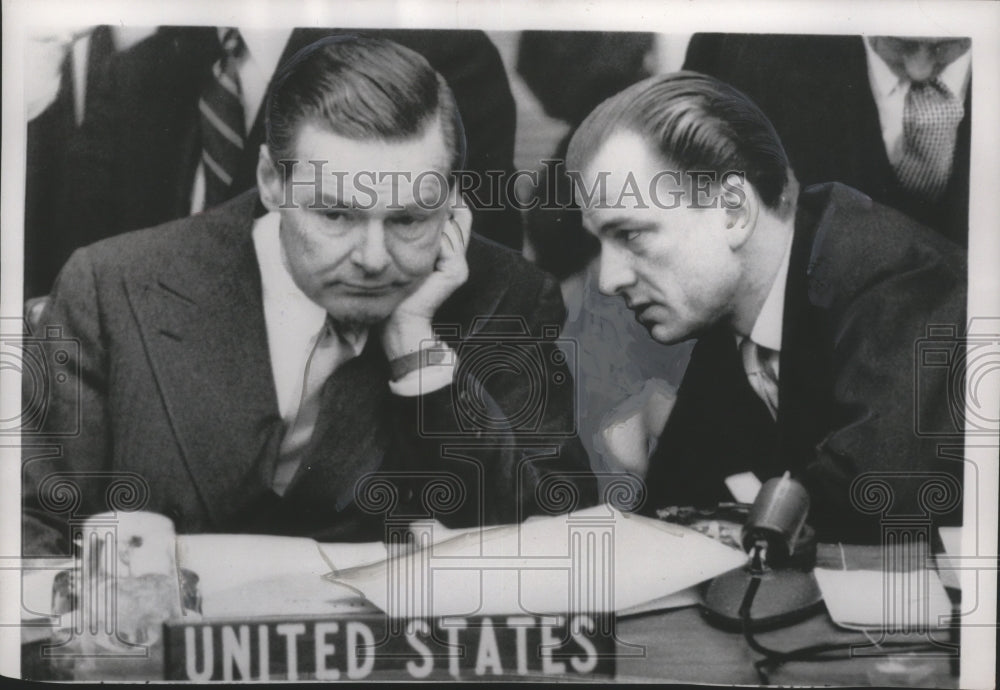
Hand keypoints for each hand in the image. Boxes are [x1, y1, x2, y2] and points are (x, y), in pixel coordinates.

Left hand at [381, 195, 471, 358]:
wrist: (400, 319)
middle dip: (448, 203)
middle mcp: (458, 257)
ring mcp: (459, 265)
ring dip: (435, 220)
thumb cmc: (396, 289)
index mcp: (449, 252)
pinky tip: (421, 235)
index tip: (442, 183)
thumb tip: (410, 209)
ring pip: (451, 227)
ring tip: (425, 212)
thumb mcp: (404, 254)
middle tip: (439, 187)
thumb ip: (414, 236)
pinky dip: (434, 237)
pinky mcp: (456, 271)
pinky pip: (447, 241)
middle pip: (459, 217)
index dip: (453, 200)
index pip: (459, 217)